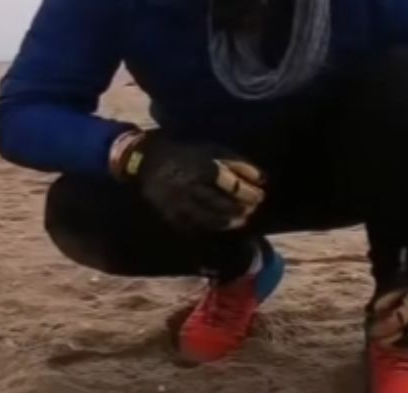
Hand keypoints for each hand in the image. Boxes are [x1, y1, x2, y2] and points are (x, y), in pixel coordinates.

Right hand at [115, 130, 264, 232]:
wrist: (145, 161)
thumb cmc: (184, 152)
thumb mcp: (210, 148)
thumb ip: (236, 162)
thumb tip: (262, 177)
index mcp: (201, 166)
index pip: (231, 184)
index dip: (248, 191)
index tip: (260, 193)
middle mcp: (191, 186)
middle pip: (222, 202)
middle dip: (241, 208)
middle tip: (253, 209)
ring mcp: (180, 203)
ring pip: (209, 218)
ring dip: (229, 221)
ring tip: (242, 220)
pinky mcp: (171, 214)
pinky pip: (194, 226)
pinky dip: (212, 227)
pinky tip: (223, 226)